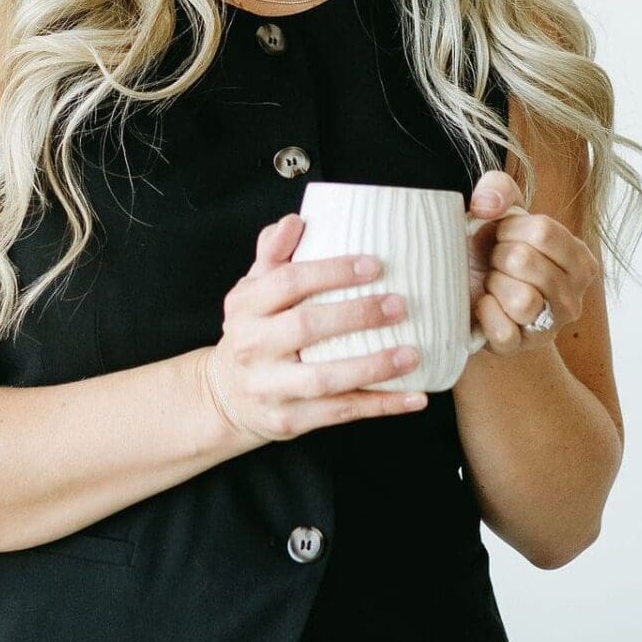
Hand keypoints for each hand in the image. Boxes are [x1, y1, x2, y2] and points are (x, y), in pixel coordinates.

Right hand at [198, 213, 428, 445]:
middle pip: (305, 327)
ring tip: (412, 354)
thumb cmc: (254, 330)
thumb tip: (294, 221)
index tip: (375, 266)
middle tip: (400, 305)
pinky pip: (340, 413)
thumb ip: (273, 253)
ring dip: (373, 367)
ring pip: (324, 378)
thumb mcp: (252, 289)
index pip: (288, 282)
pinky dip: (380, 406)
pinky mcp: (289, 419)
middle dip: (356, 315)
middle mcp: (252, 347)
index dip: (332, 272)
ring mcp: (270, 387)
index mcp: (245, 307)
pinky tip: (415, 398)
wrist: (225, 395)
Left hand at [465, 170, 596, 354]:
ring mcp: (552, 326)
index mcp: (579, 259)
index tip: (501, 236)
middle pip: (525, 262)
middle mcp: (575, 296)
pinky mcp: (523, 348)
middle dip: (498, 257)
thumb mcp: (498, 212)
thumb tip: (487, 205)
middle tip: (495, 263)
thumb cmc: (490, 250)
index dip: (509, 229)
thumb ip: (497, 189)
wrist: (468, 294)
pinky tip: (483, 305)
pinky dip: (484, 313)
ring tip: (493, 284)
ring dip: (493, 285)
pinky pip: (503, 330)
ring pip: (522, 300)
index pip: (543, 231)